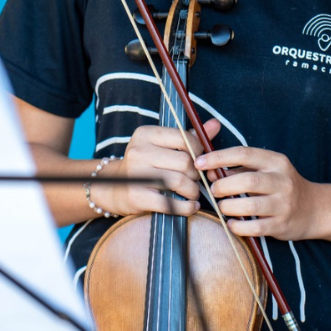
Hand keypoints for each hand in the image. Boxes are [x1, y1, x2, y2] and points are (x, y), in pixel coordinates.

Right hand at [96, 118, 220, 216]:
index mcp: (146, 134)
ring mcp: (136, 174)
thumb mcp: (165, 145)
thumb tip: (216, 124)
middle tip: (197, 180)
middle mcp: (138, 151)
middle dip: (197, 173)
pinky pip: (170, 203)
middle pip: (184, 161)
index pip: (184, 138)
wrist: (114, 189)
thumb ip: (191, 136)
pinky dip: (186, 207)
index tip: (201, 161)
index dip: (199, 151)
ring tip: (194, 193)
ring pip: (179, 181)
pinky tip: (191, 206)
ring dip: (193, 190)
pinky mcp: (136, 196)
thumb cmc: (147, 164)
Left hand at [195, 146, 316, 240]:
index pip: (244, 153)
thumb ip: (240, 168)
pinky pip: (254, 227)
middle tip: (213, 190)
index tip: (199, 162)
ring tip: (223, 207)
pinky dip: (238, 226)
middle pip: (247, 180)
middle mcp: (283, 180)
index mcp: (277, 162)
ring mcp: (283, 203)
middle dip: (223, 186)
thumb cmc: (283, 186)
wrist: (315, 208)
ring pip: (250, 205)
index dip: (218, 157)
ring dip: (228, 207)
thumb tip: (209, 170)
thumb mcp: (268, 170)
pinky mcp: (281, 224)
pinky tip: (232, 223)